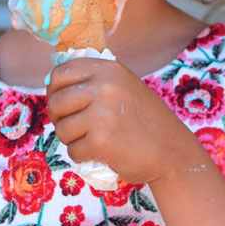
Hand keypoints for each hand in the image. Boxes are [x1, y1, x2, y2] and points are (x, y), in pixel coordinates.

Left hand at [45, 57, 188, 185]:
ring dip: (73, 140)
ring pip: (62, 129)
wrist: (172, 151)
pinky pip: (73, 151)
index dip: (56, 91)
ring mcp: (102, 114)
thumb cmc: (145, 121)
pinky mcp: (101, 141)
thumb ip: (94, 82)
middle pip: (56, 101)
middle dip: (61, 118)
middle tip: (78, 127)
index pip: (60, 73)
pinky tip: (103, 153)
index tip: (66, 104)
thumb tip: (52, 82)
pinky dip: (84, 156)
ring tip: (95, 140)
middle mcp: (105, 87)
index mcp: (109, 69)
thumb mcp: (123, 87)